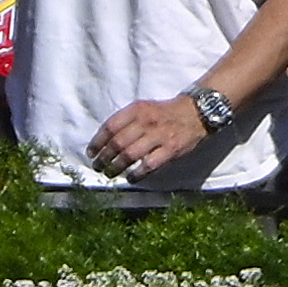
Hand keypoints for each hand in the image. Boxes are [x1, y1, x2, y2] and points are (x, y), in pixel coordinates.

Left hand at [91, 91, 209, 174]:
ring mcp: (158, 136)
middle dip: (103, 157)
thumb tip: (104, 141)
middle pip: (117, 143)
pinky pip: (148, 165)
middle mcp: (146, 122)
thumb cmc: (163, 113)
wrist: (196, 112)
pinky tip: (130, 178)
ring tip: (109, 174)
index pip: (110, 126)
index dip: (97, 141)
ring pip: (129, 155)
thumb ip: (126, 121)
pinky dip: (136, 174)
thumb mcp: (143, 108)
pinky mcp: (170, 150)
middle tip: (98, 166)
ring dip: (116, 167)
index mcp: (137, 110)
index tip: (91, 152)